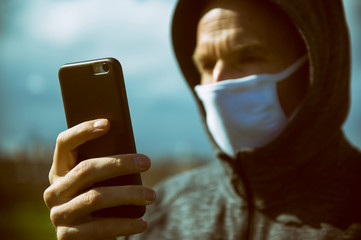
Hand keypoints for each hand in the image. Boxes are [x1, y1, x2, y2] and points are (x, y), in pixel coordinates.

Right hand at [43, 119, 155, 239]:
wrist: (88, 236)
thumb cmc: (100, 198)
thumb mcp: (99, 180)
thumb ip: (106, 166)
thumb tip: (133, 155)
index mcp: (59, 170)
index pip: (64, 143)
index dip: (83, 131)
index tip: (107, 123)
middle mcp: (54, 191)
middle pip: (86, 169)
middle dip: (120, 164)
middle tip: (146, 162)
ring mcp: (58, 214)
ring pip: (96, 197)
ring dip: (128, 195)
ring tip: (152, 195)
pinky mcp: (67, 236)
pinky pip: (100, 228)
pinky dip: (125, 225)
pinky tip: (142, 222)